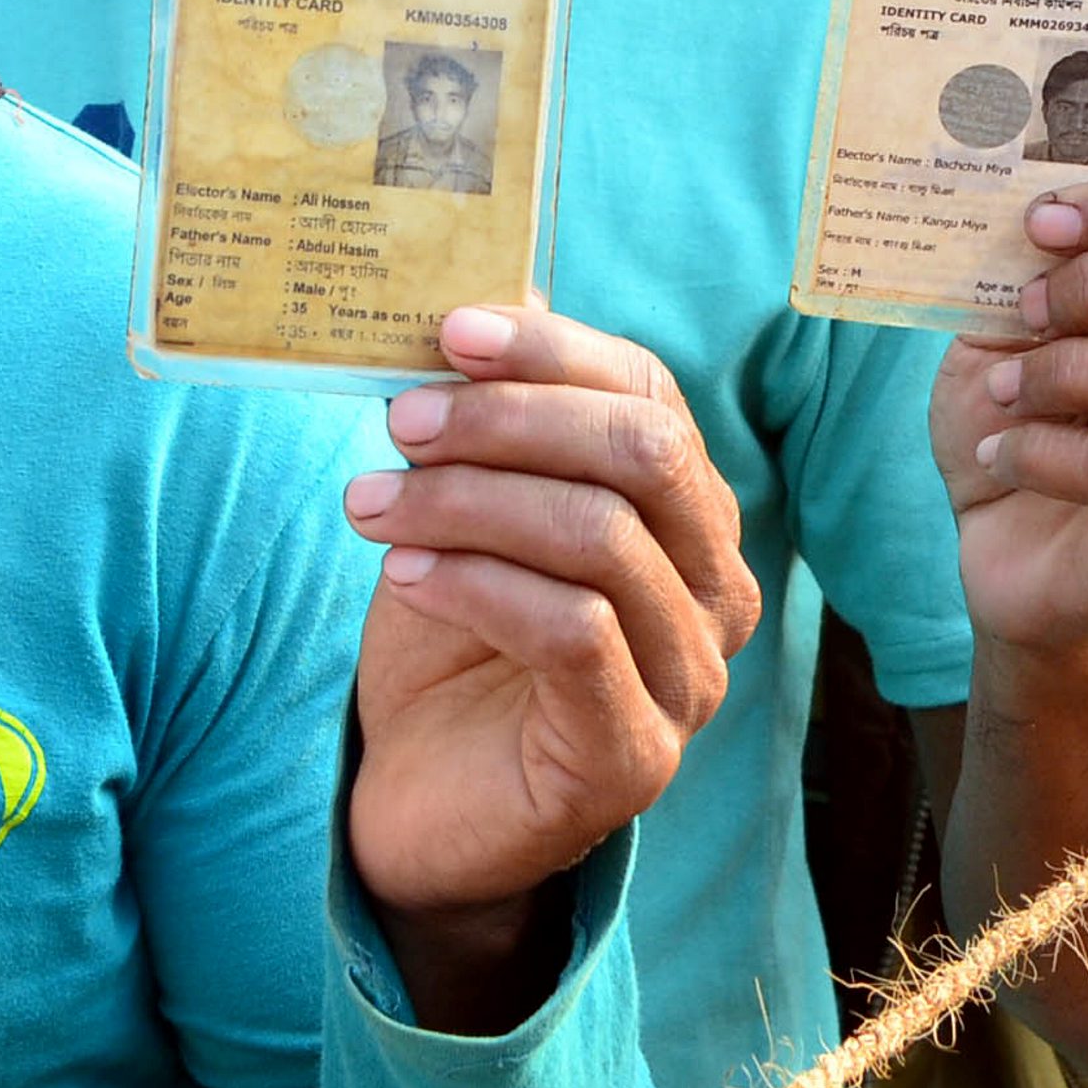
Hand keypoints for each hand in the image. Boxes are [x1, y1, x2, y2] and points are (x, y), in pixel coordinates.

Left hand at [341, 305, 754, 1028]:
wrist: (418, 801)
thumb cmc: (451, 641)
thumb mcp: (466, 508)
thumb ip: (492, 415)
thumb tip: (489, 287)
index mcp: (687, 515)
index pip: (653, 394)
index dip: (554, 350)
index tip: (446, 329)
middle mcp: (716, 591)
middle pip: (644, 454)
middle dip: (511, 419)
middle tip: (400, 421)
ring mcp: (689, 681)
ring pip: (602, 538)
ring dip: (471, 501)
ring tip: (371, 502)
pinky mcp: (636, 757)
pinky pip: (574, 634)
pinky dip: (477, 582)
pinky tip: (403, 572)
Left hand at [935, 175, 1087, 658]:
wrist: (1005, 551)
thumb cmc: (1018, 421)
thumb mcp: (1005, 326)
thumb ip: (1027, 267)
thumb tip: (1032, 208)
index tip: (1041, 221)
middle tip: (1028, 307)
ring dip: (1069, 370)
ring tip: (1005, 390)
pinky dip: (1040, 451)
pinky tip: (1000, 453)